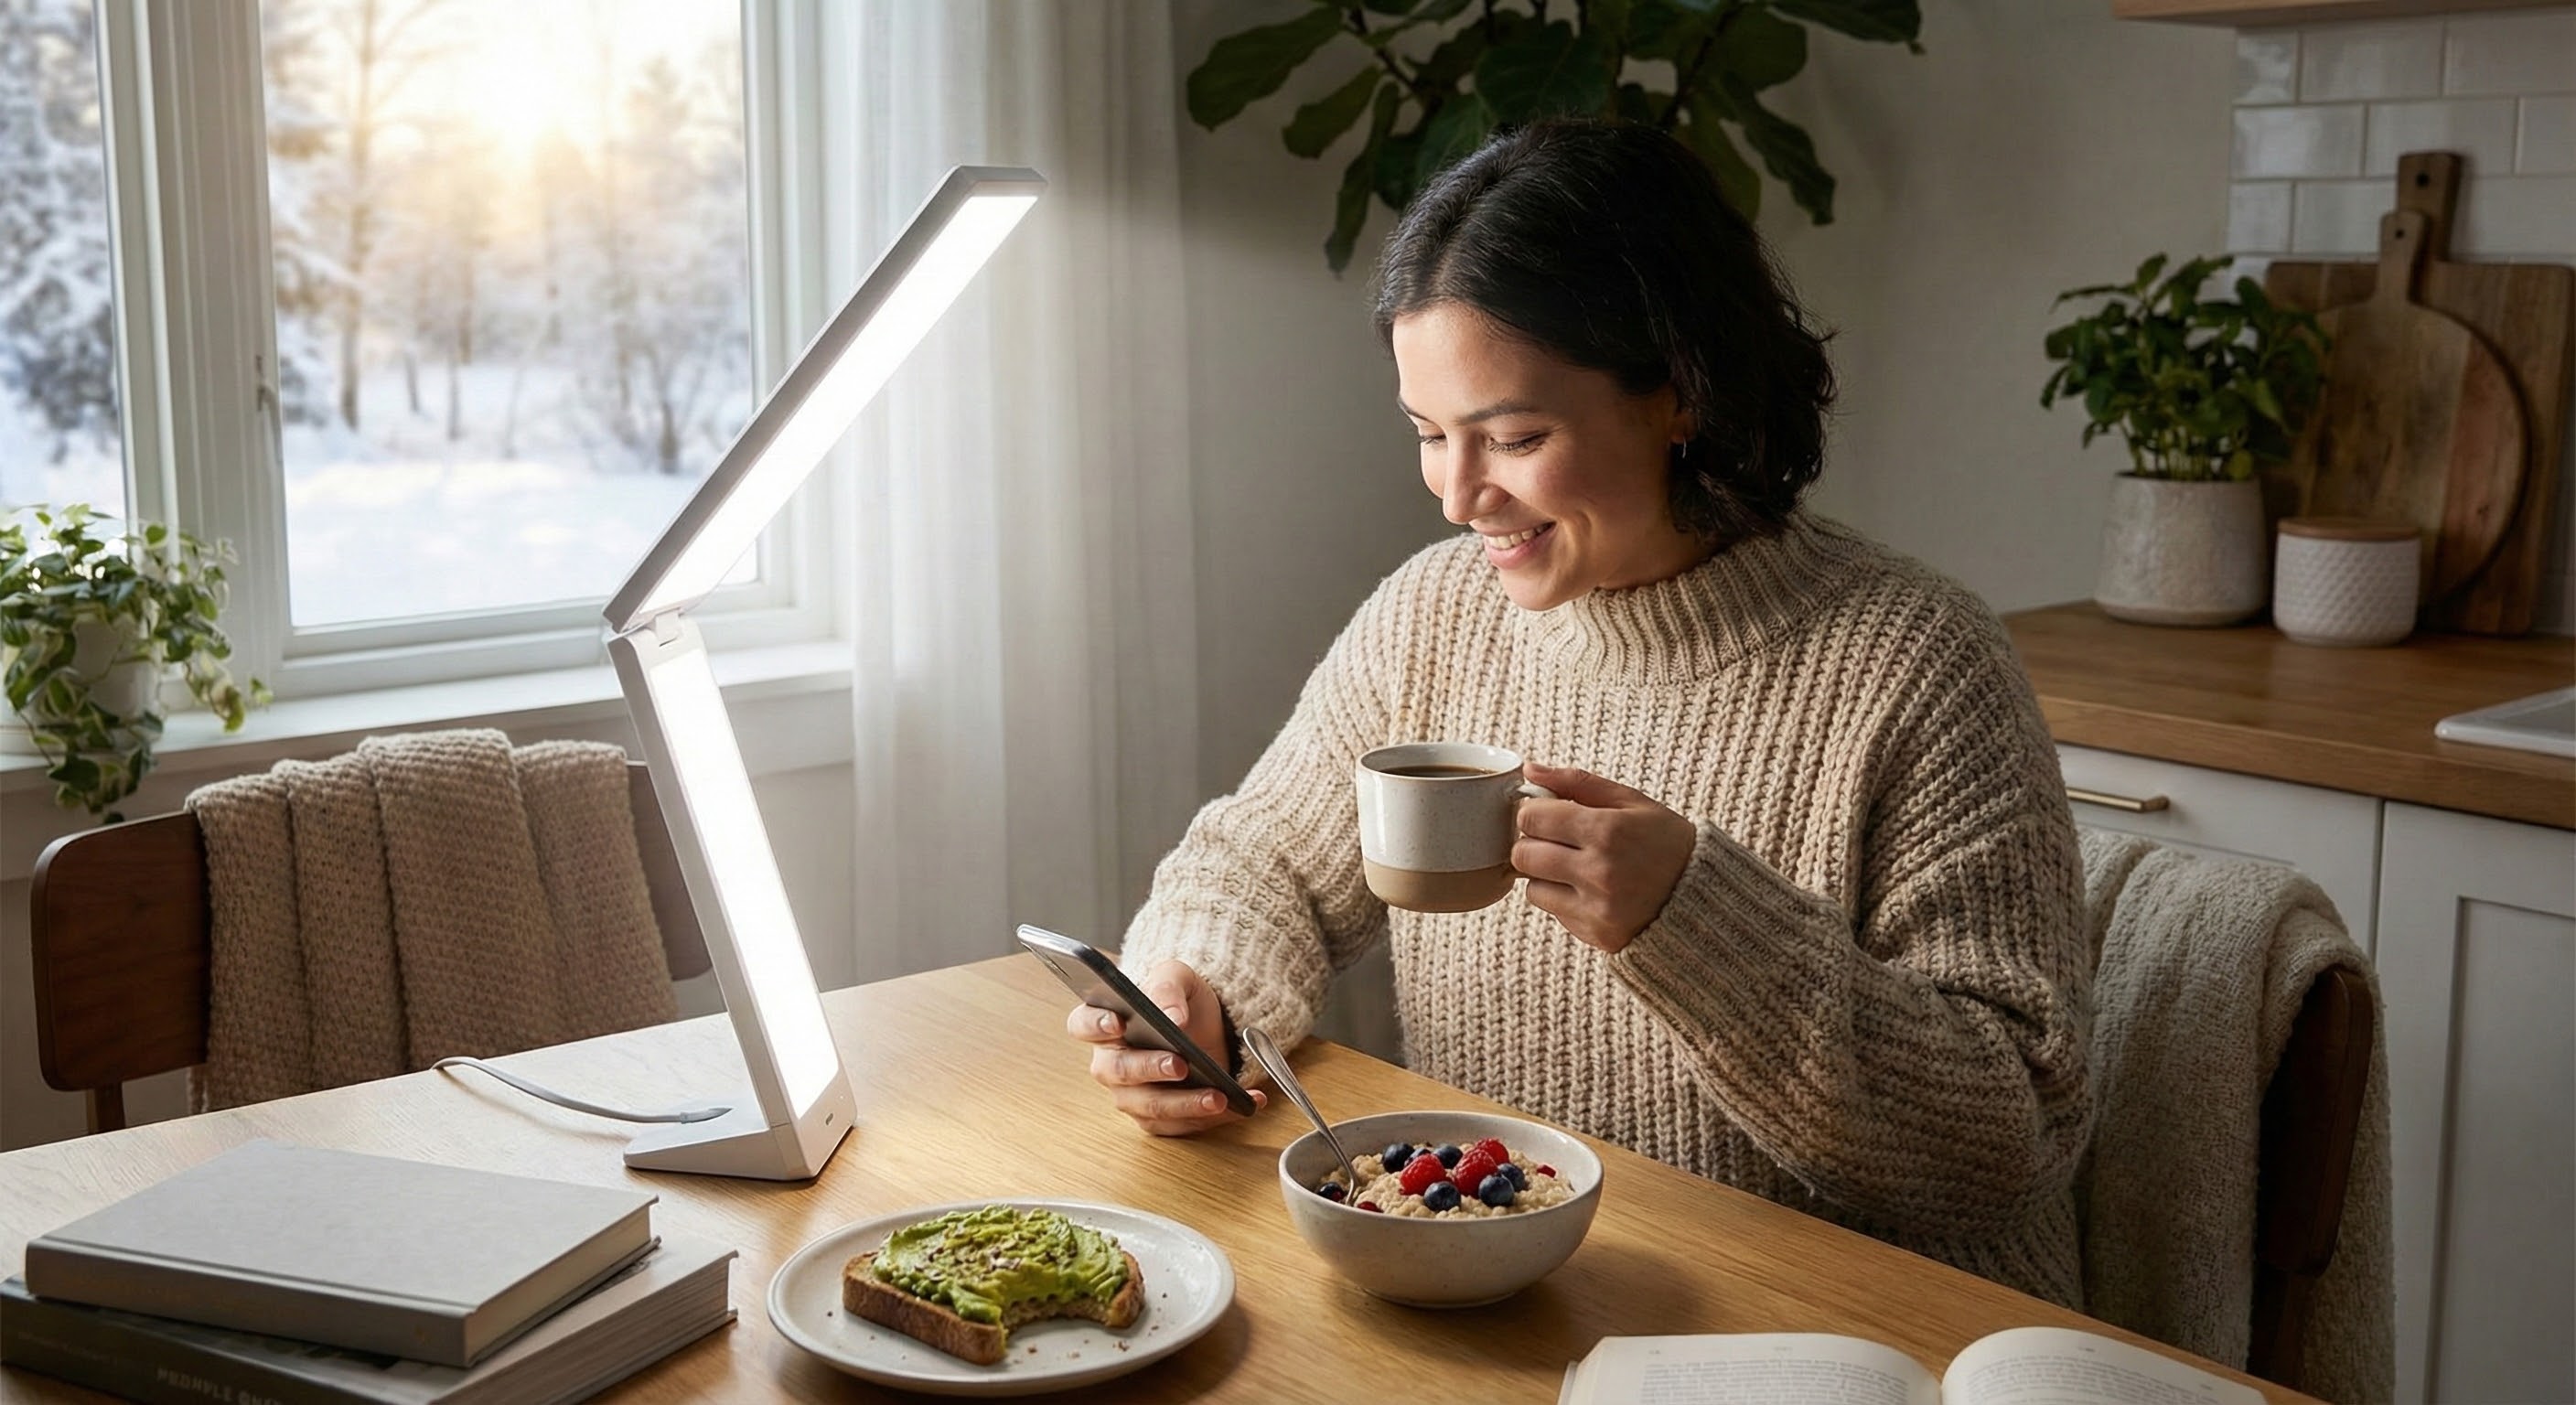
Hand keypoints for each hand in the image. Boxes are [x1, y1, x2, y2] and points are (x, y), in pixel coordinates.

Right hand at [1063, 958, 1266, 1135]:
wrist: (1206, 1026)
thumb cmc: (1179, 1000)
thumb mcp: (1178, 977)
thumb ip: (1168, 987)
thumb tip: (1171, 1017)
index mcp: (1105, 1022)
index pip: (1083, 1024)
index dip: (1095, 1025)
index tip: (1118, 1022)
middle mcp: (1111, 1063)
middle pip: (1117, 1072)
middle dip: (1149, 1069)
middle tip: (1180, 1064)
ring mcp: (1132, 1095)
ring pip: (1150, 1107)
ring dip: (1185, 1104)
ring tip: (1220, 1096)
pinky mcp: (1158, 1118)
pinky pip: (1179, 1125)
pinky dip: (1212, 1118)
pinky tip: (1243, 1104)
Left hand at [1513, 763, 1698, 953]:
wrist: (1706, 899)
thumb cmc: (1668, 842)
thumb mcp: (1632, 802)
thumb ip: (1577, 783)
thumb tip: (1530, 771)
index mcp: (1608, 830)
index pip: (1531, 818)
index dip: (1533, 813)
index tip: (1546, 814)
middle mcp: (1599, 871)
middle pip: (1523, 854)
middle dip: (1532, 844)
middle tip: (1556, 841)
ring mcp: (1597, 907)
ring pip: (1532, 888)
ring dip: (1545, 876)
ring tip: (1577, 868)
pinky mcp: (1597, 933)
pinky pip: (1555, 913)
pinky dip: (1564, 901)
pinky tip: (1593, 892)